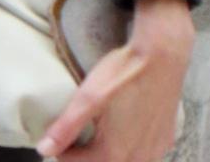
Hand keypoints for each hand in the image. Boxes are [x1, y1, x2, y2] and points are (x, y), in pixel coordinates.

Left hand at [37, 0, 193, 160]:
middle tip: (70, 139)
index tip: (54, 140)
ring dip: (107, 155)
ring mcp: (156, 150)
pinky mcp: (166, 140)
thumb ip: (66, 127)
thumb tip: (44, 149)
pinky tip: (121, 135)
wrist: (162, 58)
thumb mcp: (88, 97)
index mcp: (115, 151)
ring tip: (92, 136)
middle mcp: (139, 158)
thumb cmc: (123, 74)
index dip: (63, 154)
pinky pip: (144, 156)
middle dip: (85, 157)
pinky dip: (128, 152)